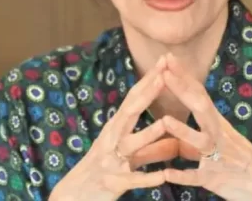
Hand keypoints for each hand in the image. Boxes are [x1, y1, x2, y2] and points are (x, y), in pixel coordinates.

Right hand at [50, 57, 169, 200]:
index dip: (148, 82)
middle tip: (163, 75)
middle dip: (147, 94)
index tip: (163, 63)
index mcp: (115, 129)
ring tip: (165, 124)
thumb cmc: (103, 170)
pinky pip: (132, 180)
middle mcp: (111, 140)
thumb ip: (151, 147)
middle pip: (130, 113)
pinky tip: (162, 176)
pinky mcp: (113, 183)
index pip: (133, 100)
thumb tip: (176, 140)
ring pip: (131, 145)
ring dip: (148, 135)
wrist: (75, 195)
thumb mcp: (127, 155)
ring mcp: (111, 161)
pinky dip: (147, 177)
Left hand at [159, 53, 251, 200]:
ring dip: (182, 131)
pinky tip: (167, 173)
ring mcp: (217, 156)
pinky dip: (183, 175)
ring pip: (200, 141)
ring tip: (164, 120)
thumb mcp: (220, 138)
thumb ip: (198, 128)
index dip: (183, 76)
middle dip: (181, 90)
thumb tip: (174, 121)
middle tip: (164, 72)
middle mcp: (218, 135)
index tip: (168, 58)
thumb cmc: (240, 159)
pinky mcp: (215, 179)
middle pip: (200, 107)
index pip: (199, 93)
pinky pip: (197, 177)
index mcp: (217, 123)